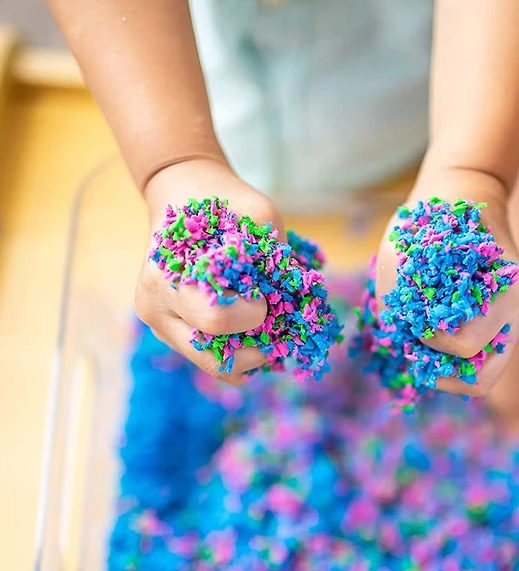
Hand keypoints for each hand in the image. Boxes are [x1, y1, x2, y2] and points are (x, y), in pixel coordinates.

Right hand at [136, 158, 283, 385]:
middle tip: (273, 325)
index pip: (216, 320)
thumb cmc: (220, 202)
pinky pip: (211, 359)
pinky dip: (239, 355)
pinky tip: (254, 336)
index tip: (264, 298)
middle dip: (254, 348)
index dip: (252, 316)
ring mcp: (162, 326)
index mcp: (166, 279)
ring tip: (268, 336)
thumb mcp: (256, 211)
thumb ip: (276, 249)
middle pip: (212, 358)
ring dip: (248, 358)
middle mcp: (156, 309)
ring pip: (213, 366)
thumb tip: (299, 293)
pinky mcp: (173, 334)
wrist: (180, 194)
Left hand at [375, 167, 518, 396]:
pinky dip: (458, 358)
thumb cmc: (430, 220)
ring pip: (486, 375)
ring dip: (451, 369)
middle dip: (442, 367)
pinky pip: (486, 359)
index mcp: (507, 290)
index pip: (465, 346)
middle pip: (483, 376)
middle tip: (418, 344)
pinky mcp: (514, 325)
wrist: (469, 194)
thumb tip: (401, 346)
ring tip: (426, 346)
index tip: (415, 318)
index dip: (431, 341)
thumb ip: (400, 299)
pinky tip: (438, 336)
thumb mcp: (402, 252)